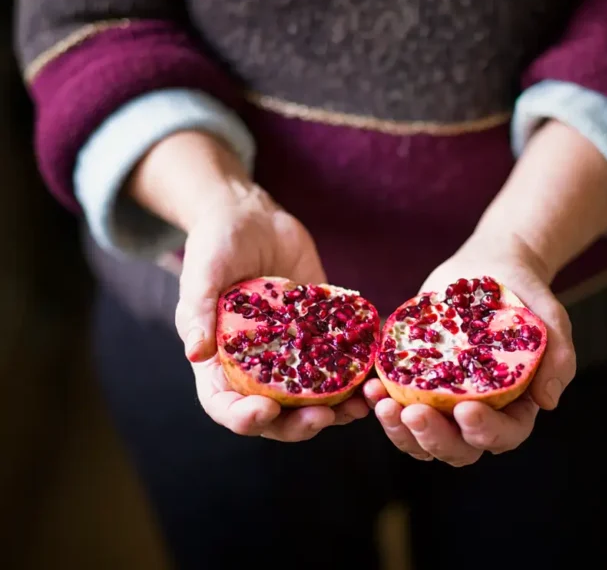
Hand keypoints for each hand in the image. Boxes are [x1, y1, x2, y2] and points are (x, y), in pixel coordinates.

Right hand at [130, 131, 368, 440]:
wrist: (253, 218)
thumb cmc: (216, 245)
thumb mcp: (202, 274)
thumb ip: (199, 311)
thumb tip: (195, 353)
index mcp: (220, 362)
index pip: (226, 405)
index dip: (244, 419)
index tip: (266, 412)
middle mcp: (257, 367)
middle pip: (276, 414)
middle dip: (298, 424)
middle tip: (321, 418)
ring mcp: (291, 354)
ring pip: (313, 397)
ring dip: (337, 409)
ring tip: (360, 407)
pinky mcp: (319, 335)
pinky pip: (338, 363)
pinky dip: (357, 374)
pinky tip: (375, 374)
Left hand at [364, 235, 576, 465]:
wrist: (490, 269)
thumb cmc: (525, 297)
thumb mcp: (551, 320)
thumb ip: (558, 358)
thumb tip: (547, 402)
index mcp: (513, 408)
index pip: (502, 435)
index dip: (484, 431)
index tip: (464, 408)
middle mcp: (476, 414)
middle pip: (455, 448)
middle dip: (432, 437)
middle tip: (413, 412)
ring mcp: (441, 402)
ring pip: (418, 436)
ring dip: (398, 428)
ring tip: (382, 402)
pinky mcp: (413, 382)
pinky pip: (395, 403)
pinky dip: (380, 400)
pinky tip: (370, 384)